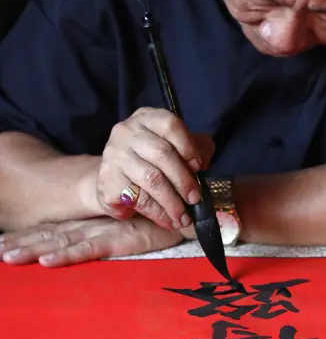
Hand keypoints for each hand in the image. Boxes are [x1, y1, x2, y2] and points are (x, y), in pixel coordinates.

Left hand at [0, 216, 182, 266]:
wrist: (194, 208)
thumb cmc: (171, 217)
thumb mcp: (150, 229)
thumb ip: (145, 231)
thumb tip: (176, 235)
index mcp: (101, 226)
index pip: (63, 232)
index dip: (35, 236)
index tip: (6, 243)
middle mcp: (99, 229)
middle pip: (55, 238)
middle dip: (25, 244)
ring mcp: (108, 233)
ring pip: (64, 242)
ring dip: (34, 249)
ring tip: (5, 256)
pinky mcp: (123, 239)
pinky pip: (92, 249)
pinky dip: (68, 255)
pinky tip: (46, 262)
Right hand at [95, 108, 214, 229]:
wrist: (113, 179)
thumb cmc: (150, 162)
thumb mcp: (174, 147)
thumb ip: (195, 149)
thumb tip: (203, 163)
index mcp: (146, 118)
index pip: (170, 125)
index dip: (188, 147)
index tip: (200, 167)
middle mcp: (126, 132)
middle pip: (162, 154)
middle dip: (184, 180)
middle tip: (195, 199)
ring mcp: (114, 155)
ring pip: (152, 179)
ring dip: (173, 202)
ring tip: (184, 217)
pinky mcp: (108, 180)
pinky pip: (138, 199)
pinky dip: (158, 212)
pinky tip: (168, 220)